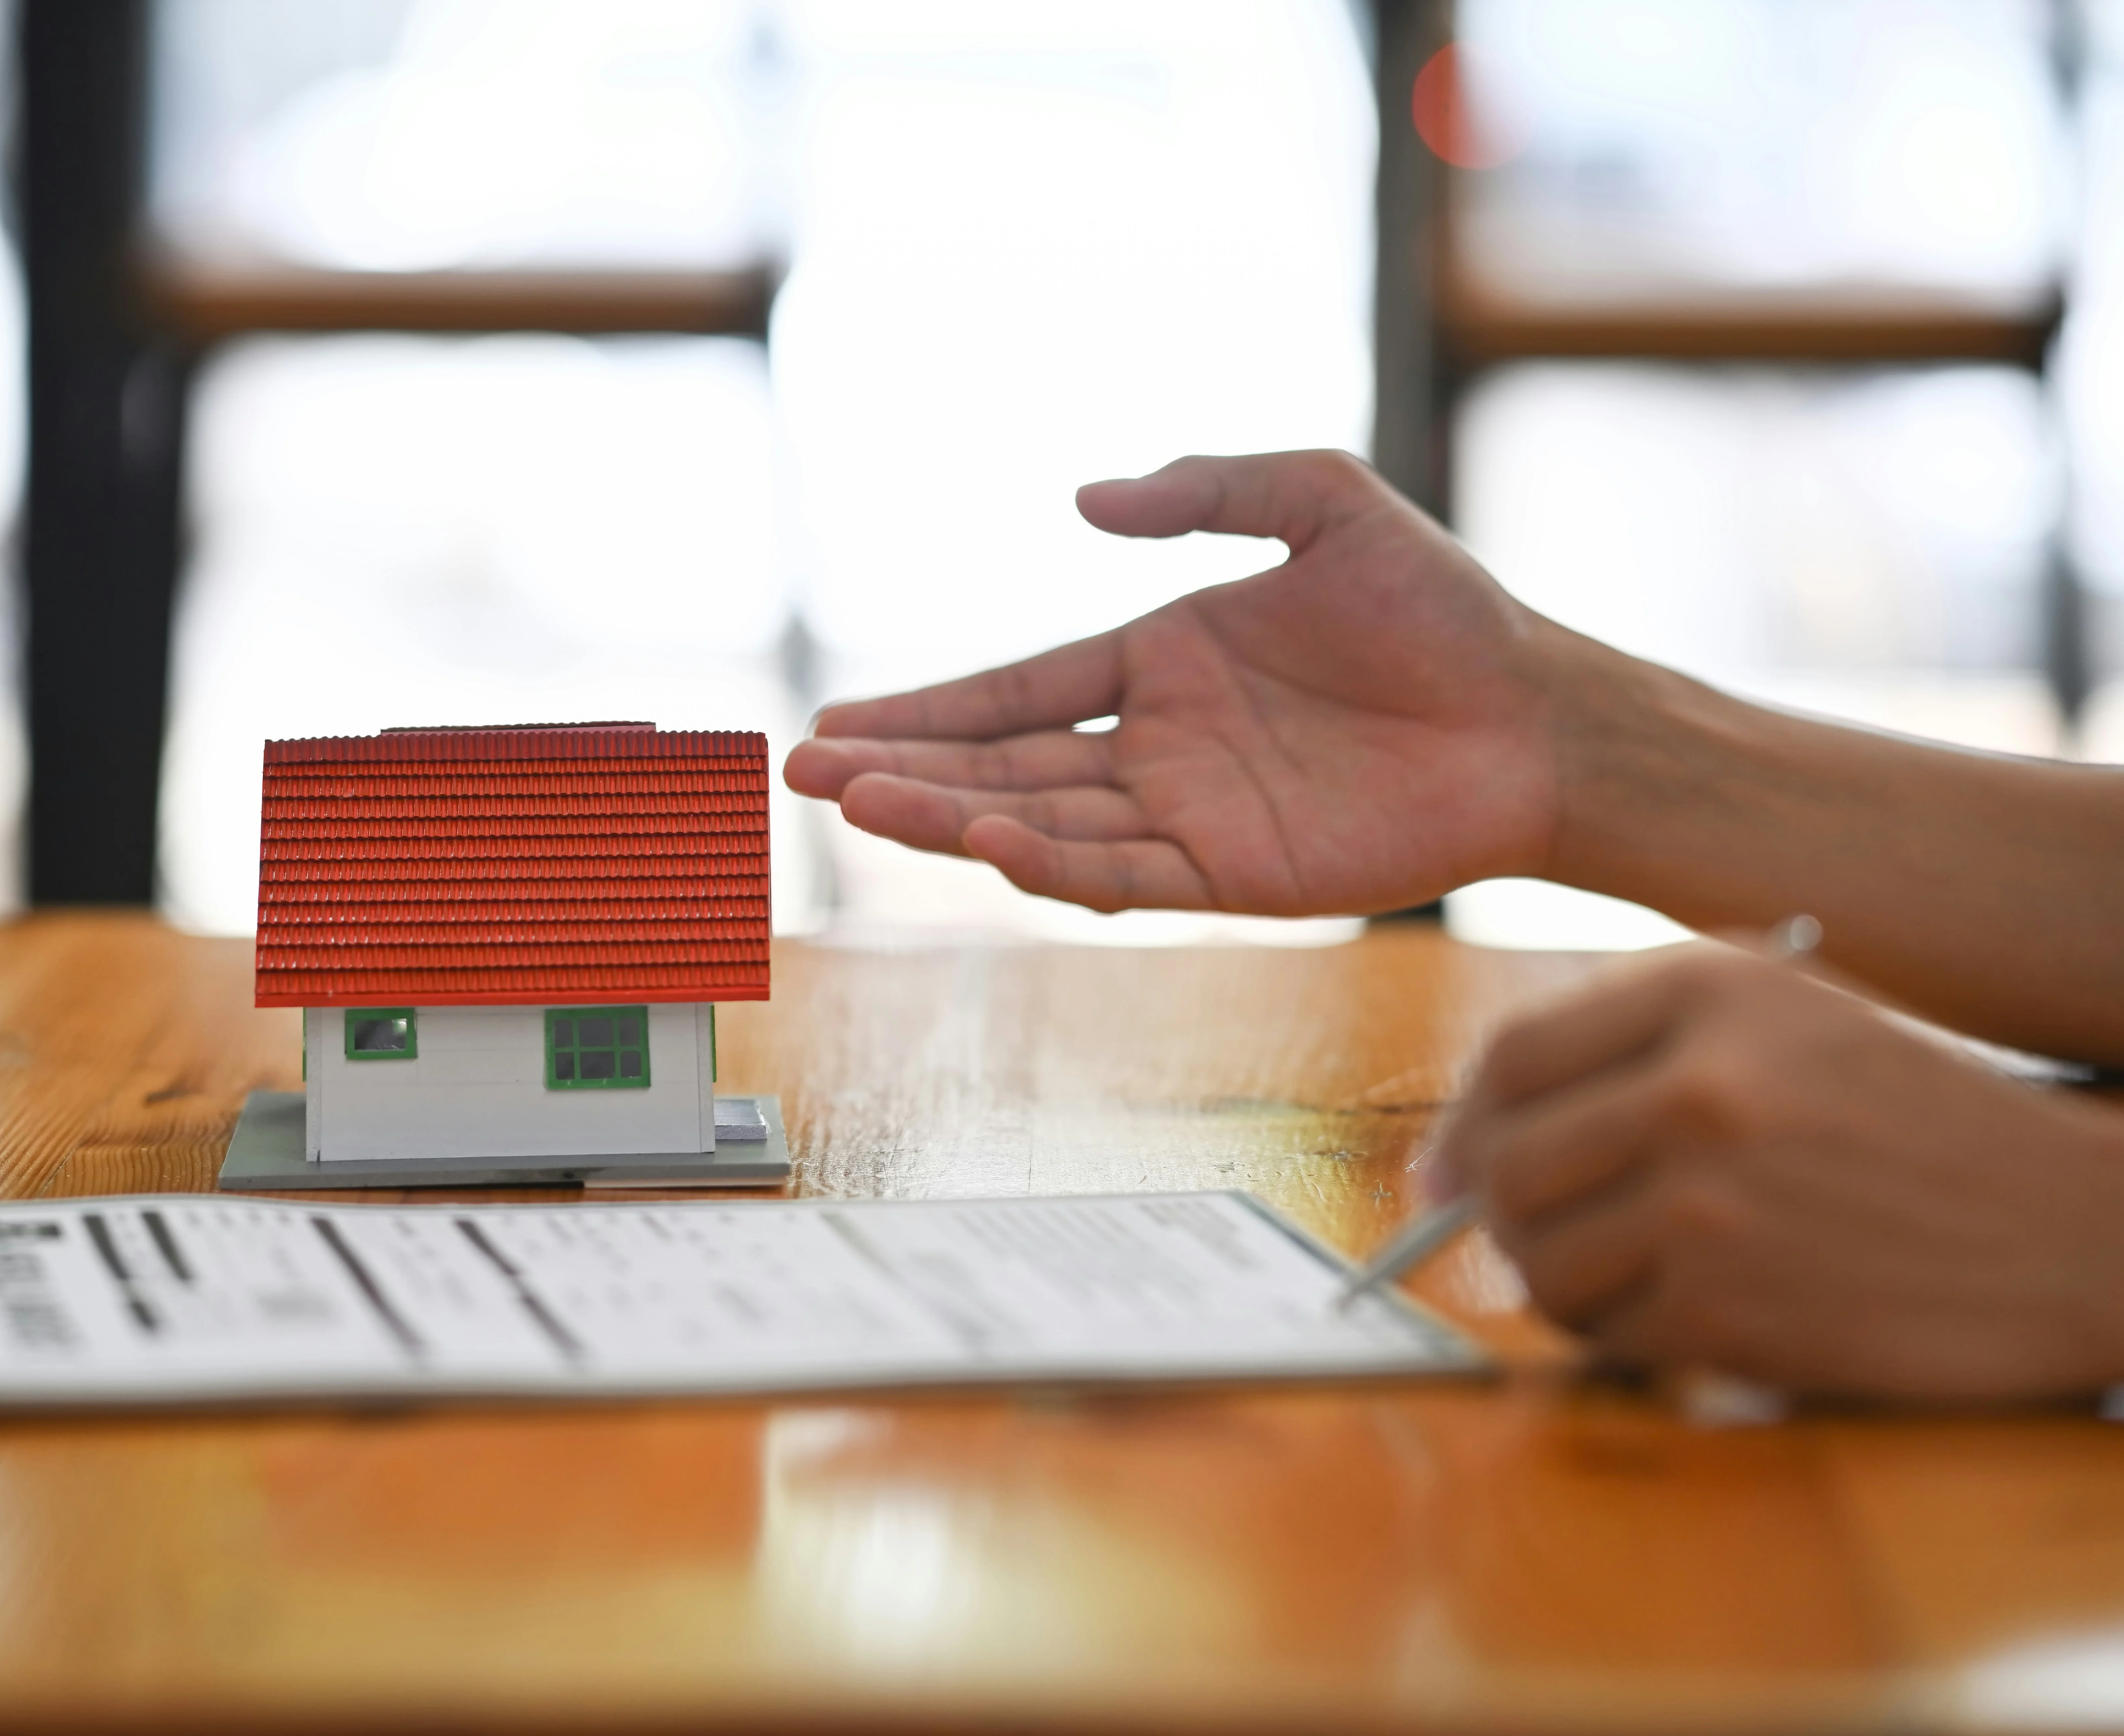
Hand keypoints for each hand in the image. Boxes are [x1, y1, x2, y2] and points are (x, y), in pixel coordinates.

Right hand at [781, 451, 1577, 915]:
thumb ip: (1205, 488)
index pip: (1014, 691)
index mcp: (1159, 661)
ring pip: (1041, 824)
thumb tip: (1083, 500)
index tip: (838, 725)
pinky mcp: (1233, 873)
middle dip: (902, 771)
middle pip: (1002, 764)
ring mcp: (1188, 816)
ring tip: (866, 806)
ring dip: (951, 817)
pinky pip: (1120, 872)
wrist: (1536, 709)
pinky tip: (990, 841)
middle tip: (808, 774)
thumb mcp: (1320, 499)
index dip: (924, 710)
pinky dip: (1051, 862)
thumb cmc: (1438, 604)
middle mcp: (1156, 746)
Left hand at [1439, 945, 2123, 1401]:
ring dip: (1561, 1282)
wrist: (2068, 1225)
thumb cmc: (1907, 1121)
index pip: (1509, 1058)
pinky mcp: (1731, 1309)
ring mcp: (1711, 1203)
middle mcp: (1699, 1087)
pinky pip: (1607, 1334)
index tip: (1450, 1168)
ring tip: (1632, 1272)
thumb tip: (1455, 1150)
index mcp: (1707, 992)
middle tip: (1532, 1233)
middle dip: (1495, 1213)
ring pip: (1540, 1260)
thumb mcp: (1782, 1022)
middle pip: (1506, 1166)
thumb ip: (1623, 1053)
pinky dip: (1626, 1336)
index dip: (1463, 1124)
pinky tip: (1694, 1313)